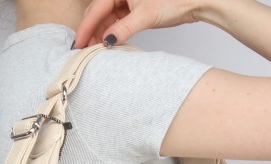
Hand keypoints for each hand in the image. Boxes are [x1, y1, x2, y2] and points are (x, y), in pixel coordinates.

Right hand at [73, 0, 200, 48]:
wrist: (191, 2)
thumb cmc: (172, 2)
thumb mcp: (145, 17)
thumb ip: (123, 29)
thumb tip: (106, 42)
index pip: (96, 9)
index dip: (86, 28)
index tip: (79, 44)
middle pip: (98, 13)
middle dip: (91, 32)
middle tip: (85, 51)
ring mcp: (126, 1)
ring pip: (106, 18)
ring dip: (101, 34)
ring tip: (97, 51)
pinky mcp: (133, 9)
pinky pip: (116, 21)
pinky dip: (112, 33)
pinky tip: (109, 44)